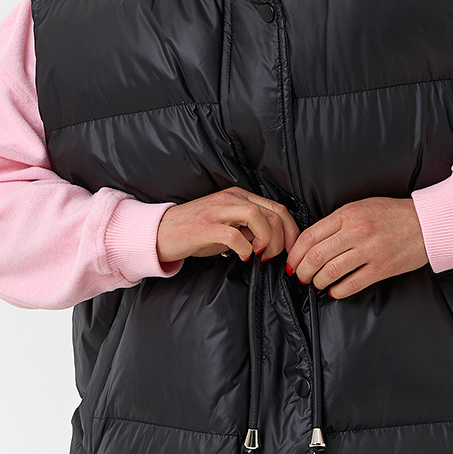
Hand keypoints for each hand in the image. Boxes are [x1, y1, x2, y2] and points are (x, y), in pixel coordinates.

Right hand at [157, 186, 299, 264]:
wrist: (161, 232)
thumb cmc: (196, 232)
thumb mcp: (228, 225)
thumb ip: (250, 228)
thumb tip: (274, 241)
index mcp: (239, 196)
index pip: (277, 208)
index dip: (291, 231)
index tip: (292, 251)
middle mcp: (230, 199)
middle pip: (272, 212)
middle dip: (282, 239)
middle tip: (274, 256)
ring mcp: (217, 211)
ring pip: (256, 216)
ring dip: (266, 240)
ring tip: (259, 254)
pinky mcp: (205, 227)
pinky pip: (234, 235)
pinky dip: (244, 249)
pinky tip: (242, 257)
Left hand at [286, 197, 428, 298]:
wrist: (427, 222)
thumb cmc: (393, 214)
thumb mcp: (361, 207)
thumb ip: (337, 221)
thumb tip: (312, 241)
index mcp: (348, 214)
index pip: (310, 236)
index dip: (295, 253)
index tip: (291, 262)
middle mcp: (357, 231)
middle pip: (315, 256)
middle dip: (302, 271)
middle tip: (300, 276)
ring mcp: (370, 250)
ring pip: (330, 272)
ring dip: (317, 282)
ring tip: (317, 283)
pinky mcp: (382, 268)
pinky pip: (351, 284)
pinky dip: (337, 291)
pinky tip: (335, 290)